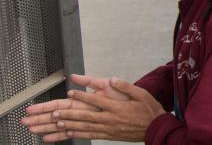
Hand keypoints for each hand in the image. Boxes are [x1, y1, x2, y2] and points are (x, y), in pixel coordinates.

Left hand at [25, 76, 162, 141]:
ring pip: (85, 127)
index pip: (95, 100)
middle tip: (54, 113)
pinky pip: (90, 135)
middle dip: (68, 114)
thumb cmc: (148, 110)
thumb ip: (125, 86)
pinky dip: (78, 134)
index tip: (70, 92)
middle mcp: (110, 118)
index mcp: (117, 107)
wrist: (155, 128)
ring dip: (70, 125)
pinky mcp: (109, 135)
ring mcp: (108, 128)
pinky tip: (69, 133)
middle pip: (85, 116)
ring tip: (57, 123)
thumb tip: (113, 79)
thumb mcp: (141, 94)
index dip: (81, 96)